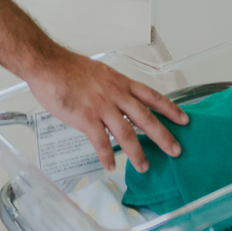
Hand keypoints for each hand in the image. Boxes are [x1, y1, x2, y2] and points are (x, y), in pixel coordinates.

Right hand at [25, 50, 188, 173]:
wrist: (48, 64)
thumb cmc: (68, 68)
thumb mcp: (98, 73)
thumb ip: (110, 89)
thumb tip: (116, 103)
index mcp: (119, 82)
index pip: (151, 95)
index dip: (169, 108)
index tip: (184, 119)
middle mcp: (115, 94)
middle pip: (145, 117)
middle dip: (163, 135)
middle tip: (175, 150)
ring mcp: (101, 106)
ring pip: (127, 133)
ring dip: (137, 152)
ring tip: (144, 166)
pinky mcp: (85, 117)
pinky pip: (100, 141)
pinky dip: (106, 155)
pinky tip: (110, 165)